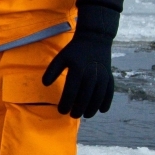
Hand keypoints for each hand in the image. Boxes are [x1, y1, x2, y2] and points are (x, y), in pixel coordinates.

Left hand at [41, 0, 121, 117]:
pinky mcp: (109, 77)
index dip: (66, 104)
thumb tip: (45, 84)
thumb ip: (52, 70)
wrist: (94, 39)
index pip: (71, 92)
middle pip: (85, 98)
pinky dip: (106, 102)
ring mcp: (102, 76)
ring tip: (85, 115)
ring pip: (98, 97)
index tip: (61, 111)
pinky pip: (109, 92)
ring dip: (92, 109)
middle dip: (78, 109)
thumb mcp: (61, 57)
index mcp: (78, 70)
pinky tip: (102, 110)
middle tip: (72, 115)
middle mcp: (91, 75)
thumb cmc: (75, 50)